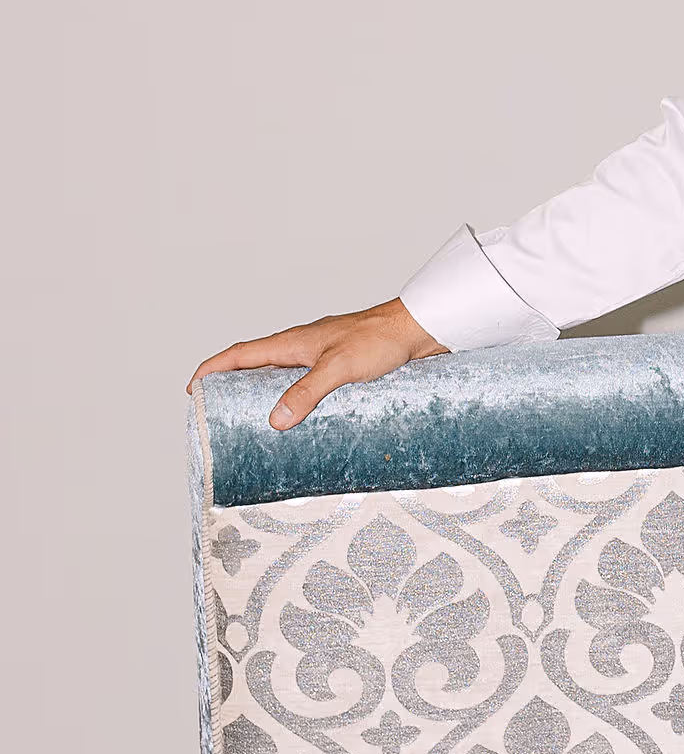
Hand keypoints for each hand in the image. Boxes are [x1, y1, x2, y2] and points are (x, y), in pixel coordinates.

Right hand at [187, 299, 445, 430]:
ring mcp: (321, 357)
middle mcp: (303, 348)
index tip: (192, 389)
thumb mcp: (339, 368)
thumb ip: (307, 392)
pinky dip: (295, 400)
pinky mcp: (342, 367)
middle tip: (217, 413)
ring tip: (254, 424)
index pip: (240, 354)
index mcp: (293, 342)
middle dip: (232, 386)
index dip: (212, 370)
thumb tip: (275, 420)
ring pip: (282, 376)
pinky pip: (307, 384)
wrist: (420, 329)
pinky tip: (302, 420)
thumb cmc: (381, 340)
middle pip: (255, 366)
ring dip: (265, 395)